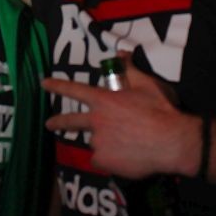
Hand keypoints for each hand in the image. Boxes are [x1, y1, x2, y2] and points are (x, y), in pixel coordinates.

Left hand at [43, 57, 199, 178]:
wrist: (172, 142)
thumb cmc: (159, 110)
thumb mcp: (146, 84)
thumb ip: (129, 70)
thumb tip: (121, 54)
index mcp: (103, 100)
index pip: (75, 90)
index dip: (57, 86)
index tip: (43, 84)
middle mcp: (96, 121)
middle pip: (70, 121)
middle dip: (57, 122)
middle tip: (49, 124)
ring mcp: (98, 142)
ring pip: (96, 142)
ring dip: (104, 141)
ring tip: (126, 143)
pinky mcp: (104, 161)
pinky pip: (103, 159)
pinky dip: (111, 159)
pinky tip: (126, 156)